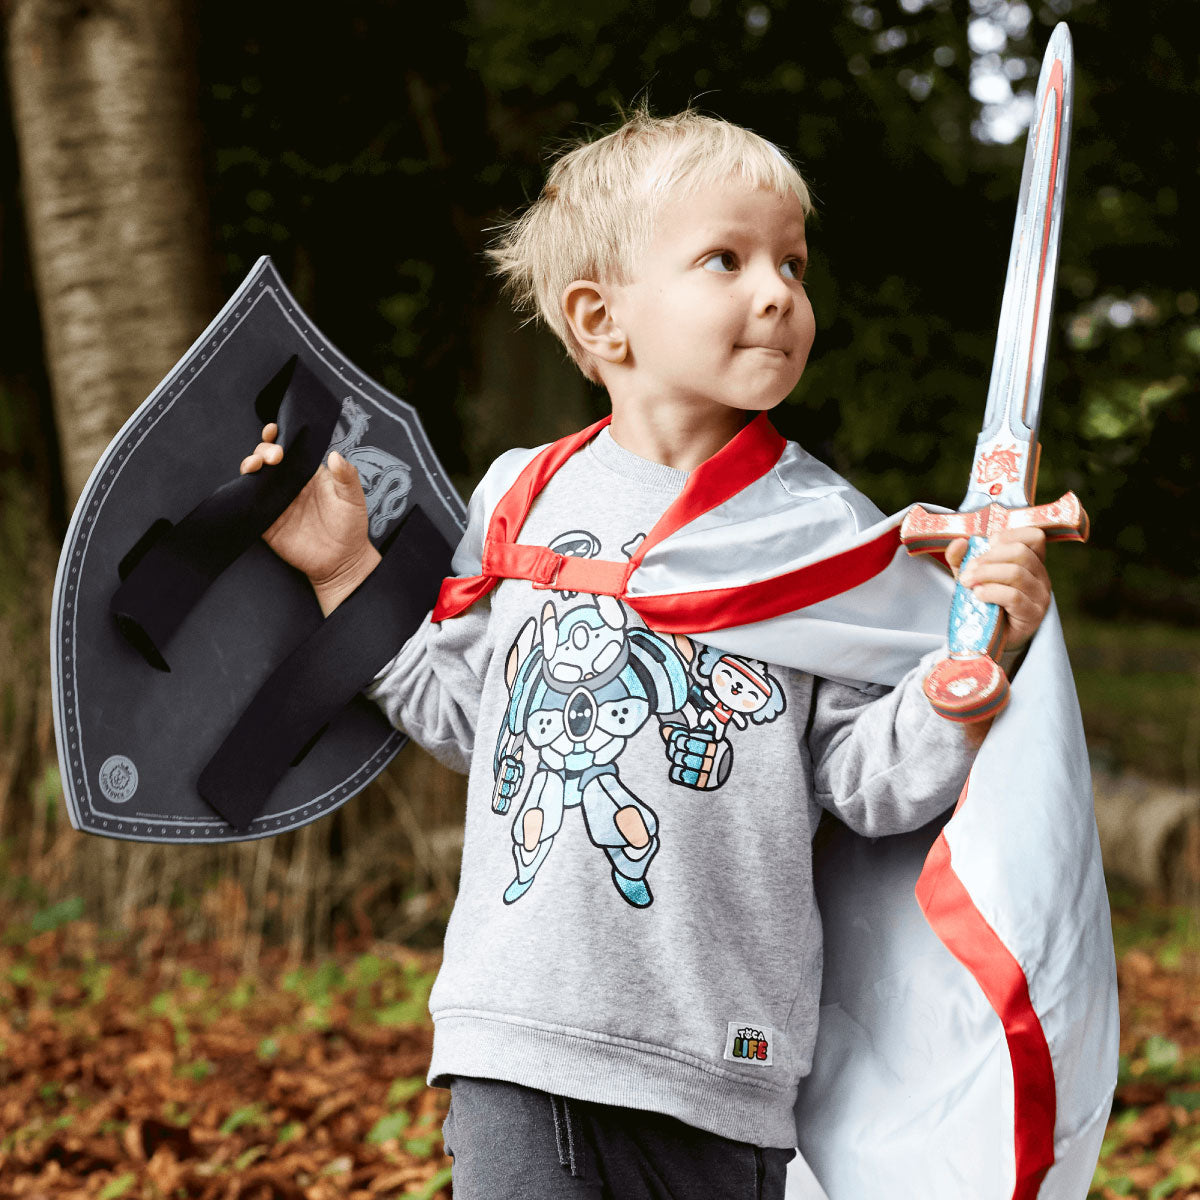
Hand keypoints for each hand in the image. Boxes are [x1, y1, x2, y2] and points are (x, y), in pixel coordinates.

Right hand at [241, 423, 379, 612]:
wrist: (342, 562)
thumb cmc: (350, 527)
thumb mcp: (354, 498)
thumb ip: (346, 476)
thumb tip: (335, 455)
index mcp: (307, 474)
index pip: (289, 450)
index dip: (278, 437)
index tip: (274, 430)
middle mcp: (289, 484)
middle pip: (267, 459)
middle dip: (264, 450)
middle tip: (275, 456)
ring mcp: (276, 502)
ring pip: (254, 478)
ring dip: (250, 466)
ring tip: (255, 465)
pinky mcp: (267, 522)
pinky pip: (250, 505)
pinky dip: (244, 494)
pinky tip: (246, 487)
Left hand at [945, 527, 1050, 654]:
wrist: (991, 637)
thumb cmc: (985, 601)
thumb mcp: (972, 575)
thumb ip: (963, 558)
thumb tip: (959, 542)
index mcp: (1031, 560)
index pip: (1034, 536)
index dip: (1008, 535)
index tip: (986, 545)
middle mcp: (1041, 575)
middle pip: (1021, 553)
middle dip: (988, 558)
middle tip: (968, 570)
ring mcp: (1040, 596)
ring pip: (1016, 573)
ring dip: (985, 575)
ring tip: (967, 583)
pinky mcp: (1033, 615)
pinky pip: (1014, 597)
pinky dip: (992, 592)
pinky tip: (978, 595)